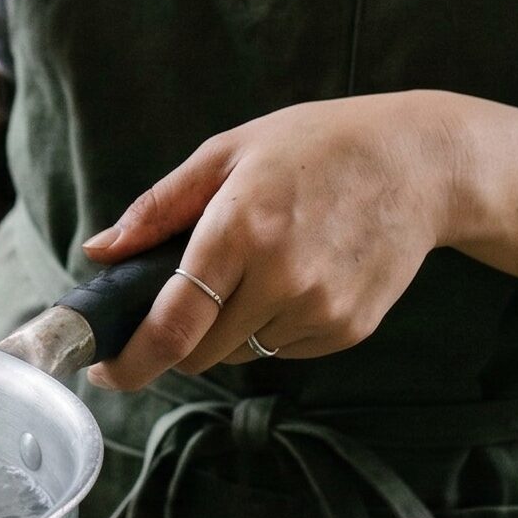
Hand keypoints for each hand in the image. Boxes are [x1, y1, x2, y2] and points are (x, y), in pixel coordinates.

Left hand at [82, 93, 472, 390]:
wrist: (418, 164)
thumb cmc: (314, 147)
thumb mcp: (226, 154)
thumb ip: (157, 209)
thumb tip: (100, 251)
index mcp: (239, 230)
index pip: (173, 324)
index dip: (131, 361)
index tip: (103, 371)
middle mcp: (281, 279)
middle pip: (200, 352)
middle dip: (172, 340)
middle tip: (169, 303)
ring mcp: (321, 311)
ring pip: (240, 353)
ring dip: (222, 329)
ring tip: (248, 267)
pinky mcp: (349, 331)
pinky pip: (282, 348)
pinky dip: (267, 325)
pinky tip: (289, 276)